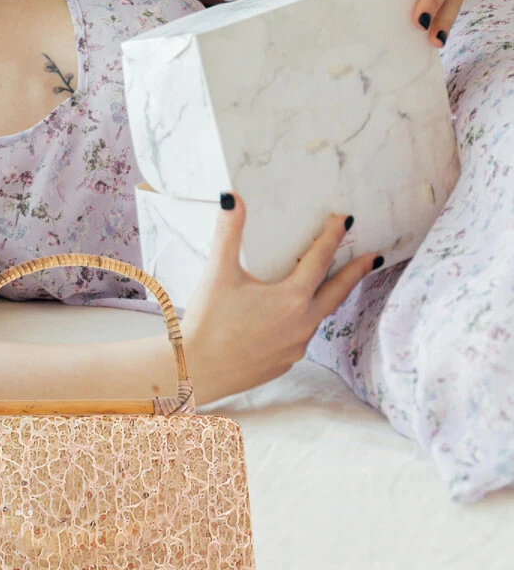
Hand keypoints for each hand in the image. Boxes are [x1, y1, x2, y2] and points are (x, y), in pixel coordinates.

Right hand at [179, 192, 380, 402]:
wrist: (195, 370)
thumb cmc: (207, 322)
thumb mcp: (218, 273)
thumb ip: (229, 233)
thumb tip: (232, 199)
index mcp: (291, 298)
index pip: (319, 260)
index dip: (332, 237)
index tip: (344, 222)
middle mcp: (301, 323)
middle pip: (337, 291)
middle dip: (355, 272)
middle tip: (372, 258)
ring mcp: (295, 347)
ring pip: (317, 316)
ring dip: (324, 298)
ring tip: (324, 287)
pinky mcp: (284, 363)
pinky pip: (299, 338)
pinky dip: (301, 322)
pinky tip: (287, 319)